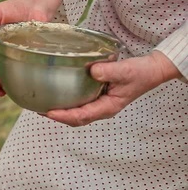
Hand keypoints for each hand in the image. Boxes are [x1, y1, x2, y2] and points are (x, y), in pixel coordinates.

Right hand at [0, 0, 61, 95]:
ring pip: (4, 73)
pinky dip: (16, 81)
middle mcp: (0, 51)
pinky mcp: (26, 57)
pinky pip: (20, 71)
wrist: (35, 6)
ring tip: (0, 92)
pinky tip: (15, 89)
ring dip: (0, 84)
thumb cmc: (13, 7)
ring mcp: (13, 55)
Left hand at [46, 51, 181, 125]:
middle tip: (38, 110)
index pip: (81, 116)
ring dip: (60, 111)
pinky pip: (79, 103)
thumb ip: (109, 71)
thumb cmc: (140, 72)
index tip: (49, 112)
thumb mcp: (126, 70)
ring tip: (41, 105)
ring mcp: (99, 104)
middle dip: (57, 117)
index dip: (64, 116)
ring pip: (76, 113)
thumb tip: (92, 70)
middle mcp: (101, 108)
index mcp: (107, 107)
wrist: (150, 71)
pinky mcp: (97, 96)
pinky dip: (66, 102)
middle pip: (75, 119)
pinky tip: (56, 94)